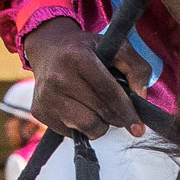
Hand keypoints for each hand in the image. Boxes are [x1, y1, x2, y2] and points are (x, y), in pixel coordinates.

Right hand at [23, 17, 151, 139]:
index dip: (127, 112)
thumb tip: (140, 96)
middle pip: (100, 112)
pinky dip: (82, 126)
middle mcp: (58, 77)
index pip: (108, 92)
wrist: (48, 48)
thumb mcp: (115, 47)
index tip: (138, 128)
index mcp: (78, 57)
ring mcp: (46, 96)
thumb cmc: (86, 50)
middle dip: (116, 116)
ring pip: (87, 127)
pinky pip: (72, 132)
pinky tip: (78, 108)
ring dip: (99, 124)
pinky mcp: (39, 111)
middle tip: (115, 107)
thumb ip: (137, 67)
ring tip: (95, 107)